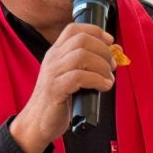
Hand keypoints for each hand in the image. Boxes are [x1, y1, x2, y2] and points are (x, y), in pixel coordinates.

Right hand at [10, 23, 115, 152]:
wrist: (37, 123)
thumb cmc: (58, 100)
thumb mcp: (71, 76)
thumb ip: (89, 64)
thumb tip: (115, 51)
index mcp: (56, 53)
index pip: (73, 29)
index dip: (95, 31)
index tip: (110, 41)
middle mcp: (53, 59)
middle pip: (82, 40)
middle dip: (103, 50)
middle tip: (111, 66)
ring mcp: (52, 73)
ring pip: (82, 56)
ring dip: (102, 66)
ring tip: (108, 79)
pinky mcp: (55, 90)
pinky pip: (79, 77)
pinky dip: (97, 80)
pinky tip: (103, 87)